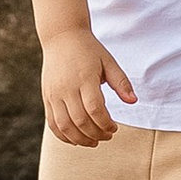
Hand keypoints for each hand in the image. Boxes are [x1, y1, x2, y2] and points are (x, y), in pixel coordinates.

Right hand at [41, 28, 134, 148]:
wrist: (62, 37)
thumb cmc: (89, 50)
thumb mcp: (109, 62)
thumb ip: (121, 83)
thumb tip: (133, 101)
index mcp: (84, 78)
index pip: (95, 109)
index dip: (106, 124)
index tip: (114, 128)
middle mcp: (66, 87)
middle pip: (80, 120)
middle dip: (96, 134)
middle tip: (107, 136)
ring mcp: (54, 94)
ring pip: (64, 126)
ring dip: (80, 139)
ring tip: (94, 142)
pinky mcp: (46, 98)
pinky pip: (52, 123)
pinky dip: (63, 136)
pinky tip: (77, 139)